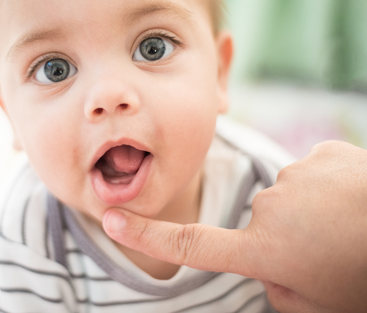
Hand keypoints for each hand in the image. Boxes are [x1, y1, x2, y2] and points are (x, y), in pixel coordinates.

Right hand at [103, 141, 366, 312]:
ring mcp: (297, 176)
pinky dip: (329, 188)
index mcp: (266, 250)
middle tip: (330, 253)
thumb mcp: (317, 303)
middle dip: (285, 237)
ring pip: (288, 198)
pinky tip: (356, 201)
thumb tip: (269, 263)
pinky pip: (312, 174)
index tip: (111, 220)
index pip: (191, 244)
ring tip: (349, 227)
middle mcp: (271, 208)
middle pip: (260, 223)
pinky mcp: (323, 154)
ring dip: (310, 212)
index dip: (146, 234)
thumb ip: (277, 284)